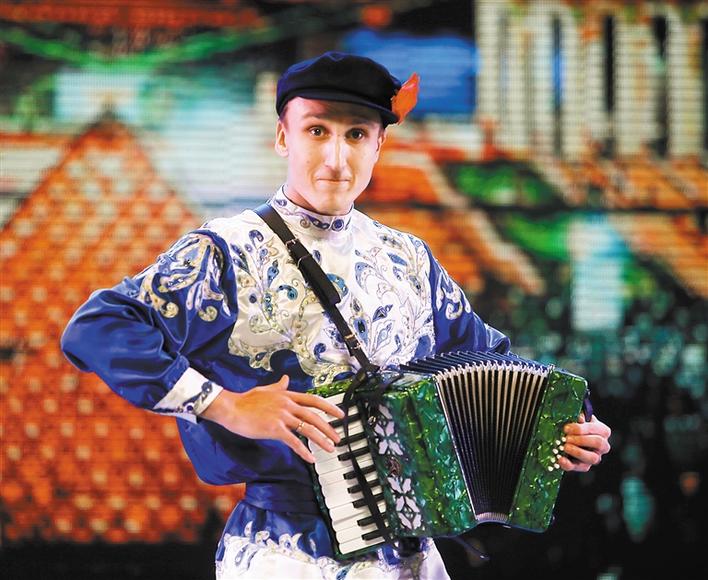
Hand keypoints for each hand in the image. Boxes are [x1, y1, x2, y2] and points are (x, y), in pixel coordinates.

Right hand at [199, 375, 343, 462]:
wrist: (230, 408)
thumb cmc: (245, 400)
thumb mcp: (265, 389)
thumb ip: (278, 386)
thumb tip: (286, 379)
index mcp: (287, 395)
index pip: (313, 400)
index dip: (329, 407)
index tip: (340, 414)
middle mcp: (287, 404)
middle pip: (314, 416)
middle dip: (328, 428)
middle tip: (338, 437)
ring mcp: (281, 416)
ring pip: (307, 428)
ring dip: (321, 440)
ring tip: (330, 448)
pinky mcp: (274, 428)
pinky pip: (293, 441)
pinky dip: (303, 450)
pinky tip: (310, 458)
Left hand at [558, 414, 610, 472]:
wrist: (571, 434)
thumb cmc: (576, 423)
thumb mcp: (577, 417)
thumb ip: (579, 416)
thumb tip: (579, 418)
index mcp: (603, 431)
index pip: (596, 430)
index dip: (581, 429)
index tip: (566, 428)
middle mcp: (603, 446)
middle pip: (598, 443)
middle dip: (581, 440)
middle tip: (566, 438)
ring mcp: (595, 457)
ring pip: (592, 457)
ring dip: (578, 452)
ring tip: (565, 447)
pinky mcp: (585, 466)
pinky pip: (579, 468)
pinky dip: (569, 464)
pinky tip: (560, 459)